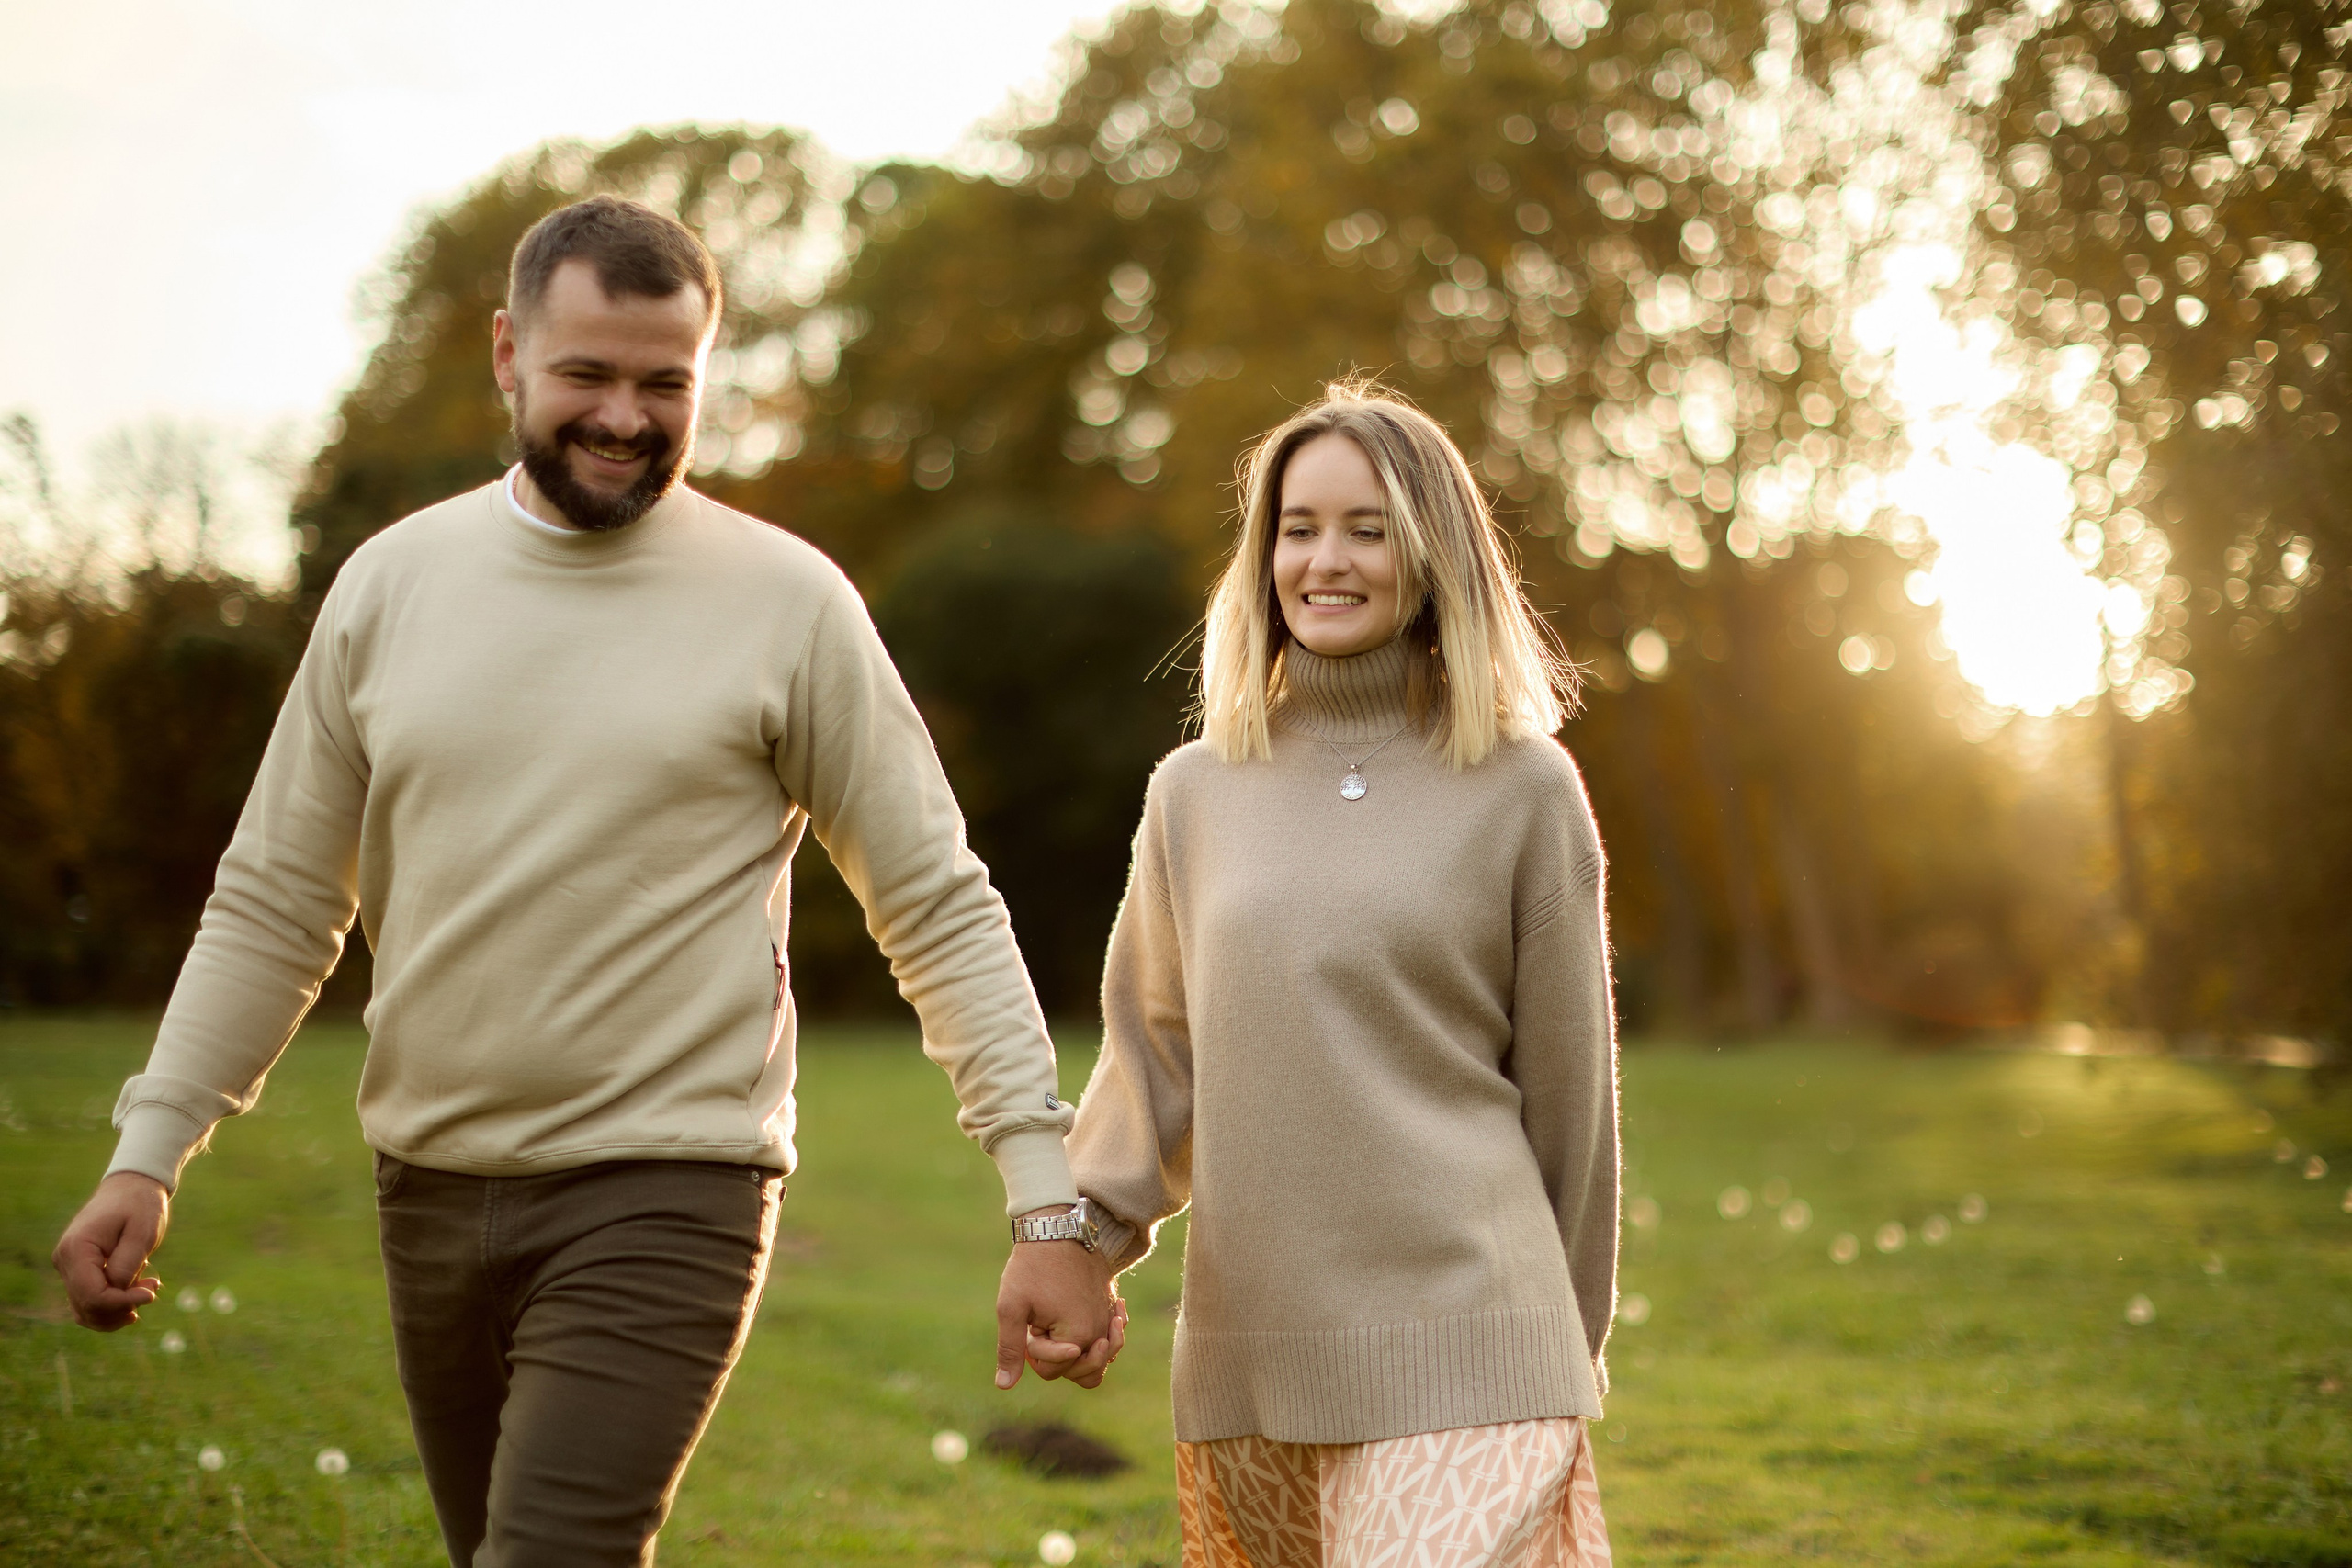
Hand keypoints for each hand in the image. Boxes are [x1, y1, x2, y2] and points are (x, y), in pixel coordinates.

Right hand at [53, 1172, 170, 1330]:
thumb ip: (127, 1264)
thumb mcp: (142, 1232)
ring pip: (86, 1311)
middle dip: (122, 1307)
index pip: (92, 1295)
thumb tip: (117, 1291)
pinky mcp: (78, 1272)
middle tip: (152, 1288)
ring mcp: (68, 1268)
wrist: (132, 1187)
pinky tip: (136, 1293)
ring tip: (146, 1289)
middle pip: (87, 1307)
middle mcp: (65, 1261)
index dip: (122, 1302)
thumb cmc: (140, 1206)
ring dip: (118, 1310)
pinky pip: (89, 1301)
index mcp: (77, 1249)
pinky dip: (112, 1305)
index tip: (151, 1293)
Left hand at [994, 1211, 1121, 1390]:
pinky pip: (1109, 1338)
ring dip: (1082, 1355)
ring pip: (1101, 1360)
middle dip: (1058, 1359)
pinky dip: (1097, 1338)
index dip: (1032, 1351)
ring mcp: (1109, 1317)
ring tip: (1062, 1333)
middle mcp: (1101, 1331)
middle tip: (1041, 1330)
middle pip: (1084, 1374)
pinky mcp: (1111, 1304)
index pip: (1053, 1370)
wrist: (1056, 1226)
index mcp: (1078, 1336)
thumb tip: (1004, 1385)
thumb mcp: (1012, 1307)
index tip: (1028, 1323)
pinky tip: (1078, 1321)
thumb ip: (1010, 1349)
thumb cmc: (1031, 1266)